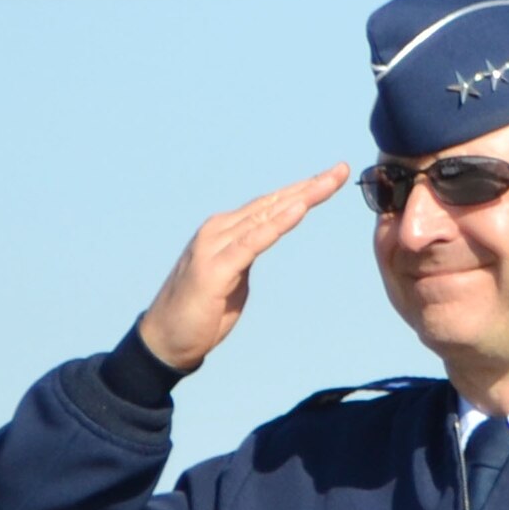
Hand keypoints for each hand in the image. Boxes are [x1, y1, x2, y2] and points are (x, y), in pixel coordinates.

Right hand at [139, 164, 349, 370]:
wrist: (166, 340)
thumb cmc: (200, 311)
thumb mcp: (234, 276)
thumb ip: (247, 253)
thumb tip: (265, 239)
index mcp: (226, 230)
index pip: (271, 204)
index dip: (303, 190)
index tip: (333, 177)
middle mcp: (220, 230)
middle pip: (273, 203)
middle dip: (310, 186)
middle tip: (342, 169)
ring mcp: (216, 247)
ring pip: (267, 216)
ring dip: (301, 198)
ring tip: (328, 182)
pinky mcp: (216, 268)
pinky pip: (253, 242)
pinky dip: (277, 224)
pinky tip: (299, 210)